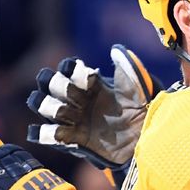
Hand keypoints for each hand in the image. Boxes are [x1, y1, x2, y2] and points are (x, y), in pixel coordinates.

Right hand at [27, 45, 161, 169]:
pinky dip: (45, 133)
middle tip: (75, 94)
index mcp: (90, 83)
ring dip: (50, 107)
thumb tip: (116, 49)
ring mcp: (73, 119)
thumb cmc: (140, 110)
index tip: (90, 76)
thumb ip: (128, 68)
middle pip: (50, 84)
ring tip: (69, 113)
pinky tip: (54, 132)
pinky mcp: (73, 140)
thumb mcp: (138, 87)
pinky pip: (49, 135)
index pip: (68, 68)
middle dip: (56, 85)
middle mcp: (77, 99)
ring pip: (44, 106)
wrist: (145, 138)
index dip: (72, 69)